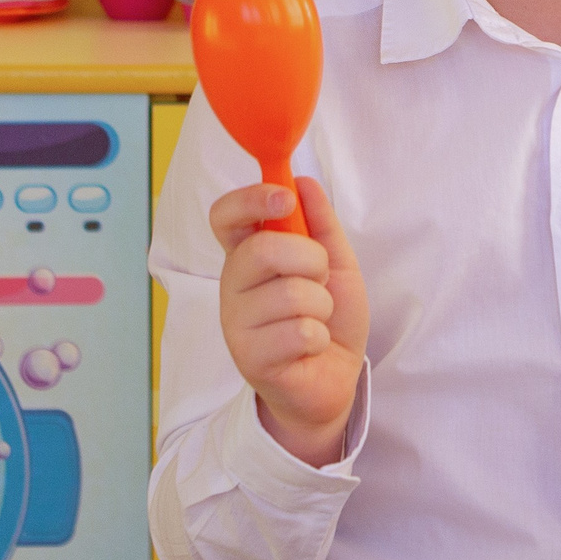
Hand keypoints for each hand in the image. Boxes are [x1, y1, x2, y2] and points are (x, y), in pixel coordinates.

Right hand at [211, 178, 366, 466]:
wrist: (334, 378)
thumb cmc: (329, 318)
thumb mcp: (336, 264)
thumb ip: (320, 224)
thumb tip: (305, 181)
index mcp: (248, 256)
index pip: (225, 217)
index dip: (250, 199)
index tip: (285, 197)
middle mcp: (232, 287)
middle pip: (262, 250)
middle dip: (309, 261)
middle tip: (319, 281)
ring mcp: (235, 324)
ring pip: (290, 294)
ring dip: (321, 307)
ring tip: (316, 321)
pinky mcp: (249, 359)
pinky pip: (299, 331)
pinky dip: (320, 337)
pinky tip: (310, 347)